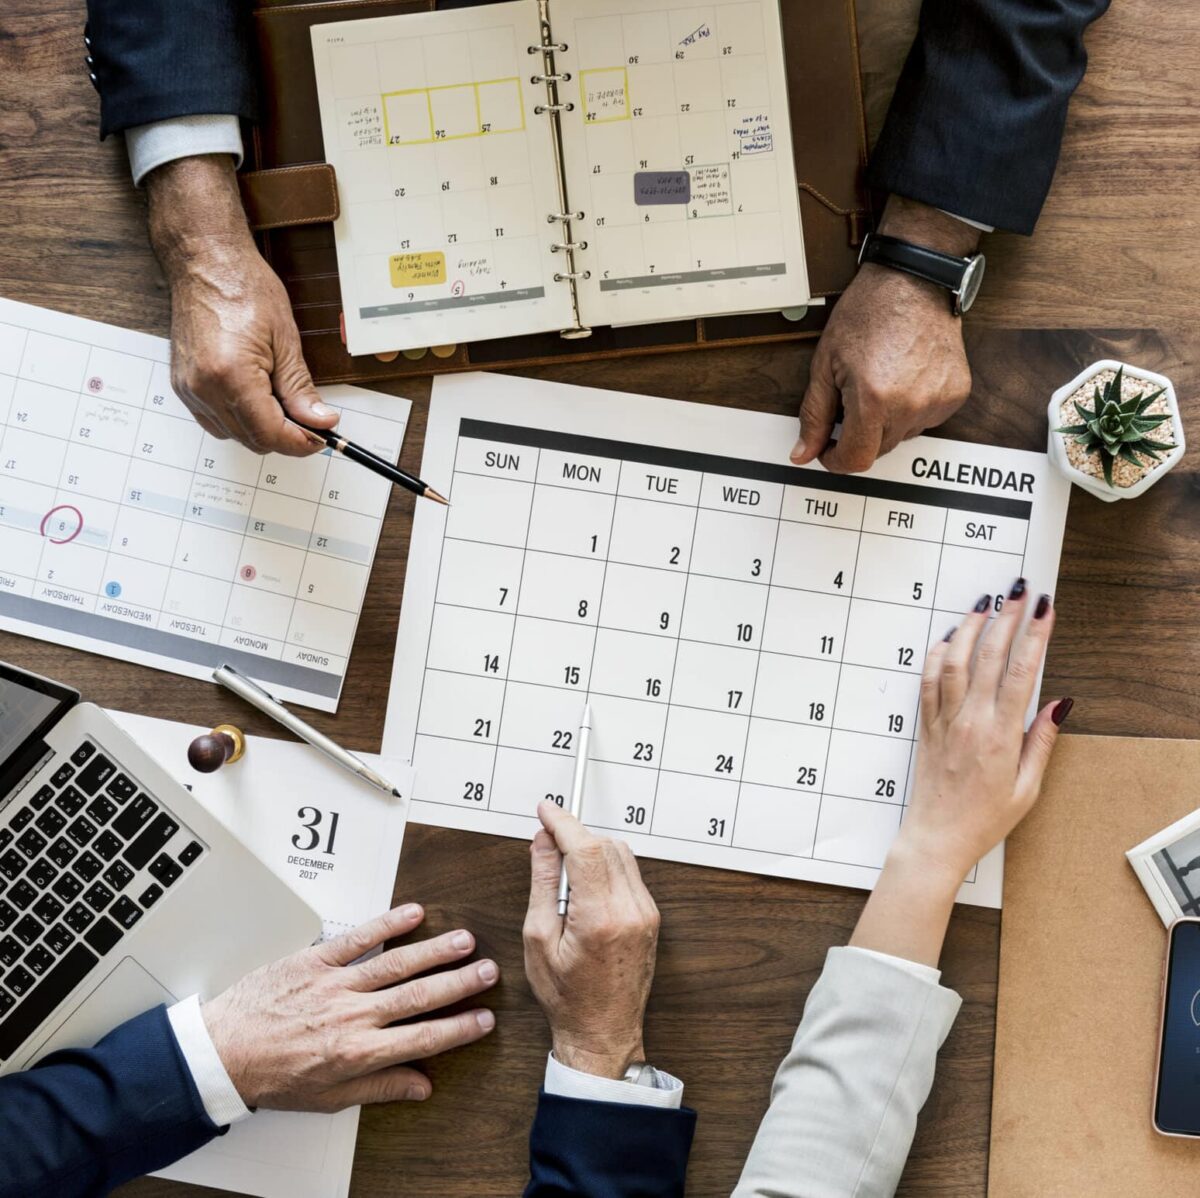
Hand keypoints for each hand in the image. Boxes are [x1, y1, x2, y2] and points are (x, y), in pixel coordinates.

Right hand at [145, 154, 339, 456]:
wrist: (205, 263)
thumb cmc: (243, 288)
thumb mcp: (286, 340)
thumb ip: (301, 389)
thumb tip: (320, 421)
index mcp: (231, 375)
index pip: (270, 433)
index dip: (301, 442)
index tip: (321, 438)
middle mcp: (204, 388)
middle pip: (252, 440)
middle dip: (285, 437)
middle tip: (309, 421)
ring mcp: (189, 389)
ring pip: (233, 435)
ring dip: (262, 430)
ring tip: (282, 403)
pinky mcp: (183, 386)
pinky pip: (215, 421)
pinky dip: (239, 420)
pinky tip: (257, 399)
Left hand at [201, 903, 498, 1111]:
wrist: (222, 1053)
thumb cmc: (272, 1076)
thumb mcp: (328, 1098)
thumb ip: (380, 1088)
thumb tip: (421, 1086)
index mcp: (357, 1053)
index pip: (422, 1038)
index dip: (458, 1028)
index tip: (483, 1019)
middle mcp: (352, 1016)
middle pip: (419, 995)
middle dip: (459, 983)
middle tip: (489, 971)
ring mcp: (335, 985)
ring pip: (396, 964)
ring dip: (435, 951)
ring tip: (465, 940)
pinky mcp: (315, 961)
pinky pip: (358, 939)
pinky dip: (387, 924)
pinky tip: (413, 913)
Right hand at [523, 801, 659, 1078]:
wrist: (603, 1033)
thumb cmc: (566, 996)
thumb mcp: (538, 938)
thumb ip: (542, 882)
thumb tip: (543, 841)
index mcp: (600, 917)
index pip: (585, 847)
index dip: (563, 822)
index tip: (546, 810)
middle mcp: (631, 910)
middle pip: (605, 845)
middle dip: (575, 837)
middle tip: (548, 850)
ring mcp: (646, 913)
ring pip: (621, 854)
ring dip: (592, 851)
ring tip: (566, 881)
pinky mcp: (651, 916)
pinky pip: (629, 873)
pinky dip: (606, 868)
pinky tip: (586, 891)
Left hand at [791, 197, 977, 472]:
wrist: (913, 280)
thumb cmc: (869, 311)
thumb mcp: (825, 364)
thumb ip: (814, 414)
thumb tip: (803, 453)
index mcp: (874, 398)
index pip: (856, 460)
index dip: (836, 460)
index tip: (829, 449)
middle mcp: (911, 404)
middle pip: (878, 450)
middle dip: (858, 435)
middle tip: (851, 401)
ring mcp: (938, 400)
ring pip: (902, 436)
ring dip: (885, 422)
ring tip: (879, 382)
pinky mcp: (956, 394)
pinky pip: (926, 420)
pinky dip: (911, 409)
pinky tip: (902, 379)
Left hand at [850, 585, 1070, 966]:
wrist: (936, 837)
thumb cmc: (984, 819)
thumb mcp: (1027, 788)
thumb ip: (1042, 741)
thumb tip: (1061, 703)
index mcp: (1000, 736)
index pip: (1019, 673)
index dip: (1034, 636)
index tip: (1044, 609)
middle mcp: (969, 721)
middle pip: (987, 657)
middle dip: (1006, 618)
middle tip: (1018, 590)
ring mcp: (943, 721)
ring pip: (953, 661)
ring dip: (969, 628)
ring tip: (984, 603)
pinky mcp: (925, 725)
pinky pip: (928, 681)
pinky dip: (937, 654)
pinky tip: (947, 637)